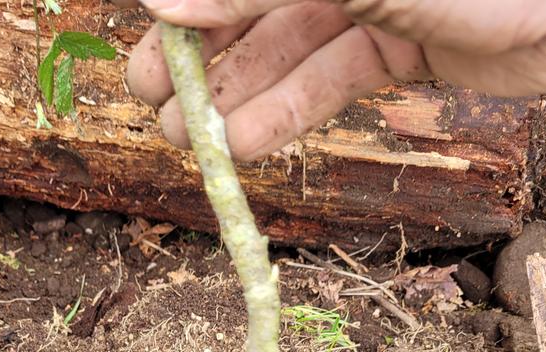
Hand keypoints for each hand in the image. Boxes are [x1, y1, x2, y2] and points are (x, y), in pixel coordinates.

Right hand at [118, 0, 545, 160]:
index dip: (192, 5)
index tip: (145, 37)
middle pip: (255, 4)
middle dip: (201, 54)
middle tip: (151, 103)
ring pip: (288, 49)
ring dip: (236, 96)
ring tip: (189, 141)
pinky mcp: (400, 44)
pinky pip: (330, 78)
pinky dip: (289, 112)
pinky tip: (242, 144)